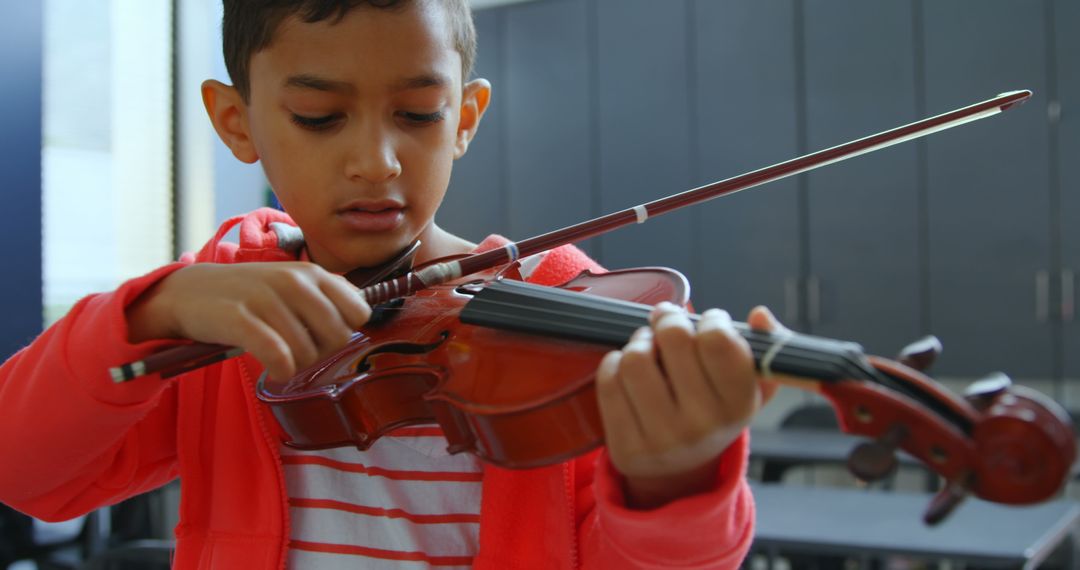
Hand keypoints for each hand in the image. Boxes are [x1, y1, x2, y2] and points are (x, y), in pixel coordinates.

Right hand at [127, 262, 370, 381]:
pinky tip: (275, 368)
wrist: (190, 292)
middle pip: (338, 337)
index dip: (345, 331)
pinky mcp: (240, 319)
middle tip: (299, 351)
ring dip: (296, 365)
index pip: (359, 311)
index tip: (323, 335)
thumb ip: (328, 295)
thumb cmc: (250, 294)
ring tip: (279, 355)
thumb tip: (361, 311)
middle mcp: (293, 282)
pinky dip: (281, 370)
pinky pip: (279, 356)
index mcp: (312, 273)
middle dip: (322, 352)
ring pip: (308, 352)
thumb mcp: (293, 283)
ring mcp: (266, 298)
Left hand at [595, 303, 781, 508]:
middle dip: (669, 321)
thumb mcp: (749, 383)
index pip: (718, 340)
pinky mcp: (626, 447)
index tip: (707, 324)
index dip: (710, 320)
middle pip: (673, 337)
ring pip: (635, 357)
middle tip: (669, 326)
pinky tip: (630, 376)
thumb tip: (760, 316)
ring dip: (639, 343)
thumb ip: (765, 345)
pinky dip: (615, 364)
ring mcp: (662, 439)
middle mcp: (703, 426)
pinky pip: (608, 379)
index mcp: (739, 406)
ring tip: (649, 351)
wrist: (682, 467)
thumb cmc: (714, 409)